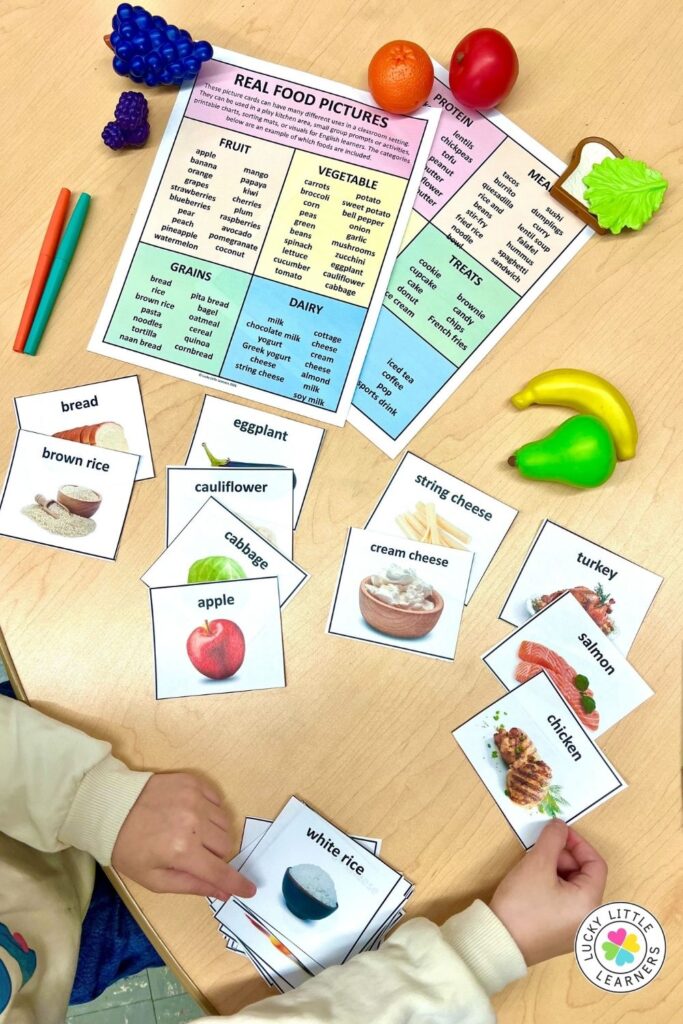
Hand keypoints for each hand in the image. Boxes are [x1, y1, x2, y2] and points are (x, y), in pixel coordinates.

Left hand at [112, 773, 255, 900]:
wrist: (111, 807)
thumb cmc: (129, 848)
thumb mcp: (154, 878)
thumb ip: (191, 886)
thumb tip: (224, 894)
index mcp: (182, 852)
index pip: (220, 871)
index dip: (237, 883)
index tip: (250, 889)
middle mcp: (194, 823)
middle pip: (226, 846)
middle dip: (215, 855)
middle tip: (194, 855)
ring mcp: (195, 799)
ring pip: (225, 823)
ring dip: (214, 833)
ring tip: (191, 833)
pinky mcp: (193, 782)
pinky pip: (218, 800)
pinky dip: (211, 811)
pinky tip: (192, 814)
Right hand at [489, 819, 606, 964]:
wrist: (500, 943)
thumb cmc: (522, 904)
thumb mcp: (537, 863)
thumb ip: (552, 839)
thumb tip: (559, 825)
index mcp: (591, 903)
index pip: (596, 863)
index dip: (578, 843)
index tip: (558, 832)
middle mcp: (590, 920)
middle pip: (585, 876)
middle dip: (564, 857)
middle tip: (541, 850)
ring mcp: (576, 930)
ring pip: (573, 888)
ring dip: (557, 870)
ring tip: (534, 867)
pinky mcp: (561, 936)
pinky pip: (565, 902)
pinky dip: (553, 887)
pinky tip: (533, 885)